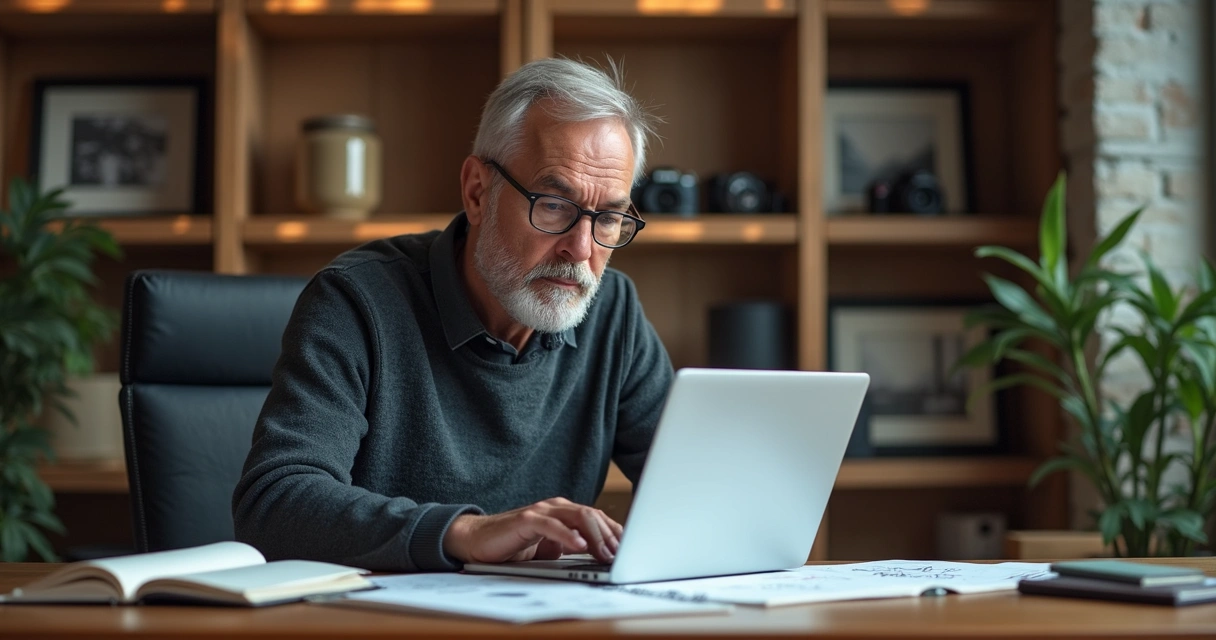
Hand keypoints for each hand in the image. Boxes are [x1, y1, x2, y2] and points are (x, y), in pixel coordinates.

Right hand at [443, 497, 622, 563]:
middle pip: (592, 515)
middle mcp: (555, 507)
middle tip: (620, 555)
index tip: (629, 550)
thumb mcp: (550, 549)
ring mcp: (541, 511)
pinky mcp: (526, 519)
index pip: (597, 518)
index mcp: (564, 513)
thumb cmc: (514, 545)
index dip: (615, 533)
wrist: (478, 541)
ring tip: (605, 553)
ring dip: (595, 536)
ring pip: (577, 516)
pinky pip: (552, 525)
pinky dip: (568, 536)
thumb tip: (602, 558)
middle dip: (609, 536)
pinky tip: (579, 547)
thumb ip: (572, 548)